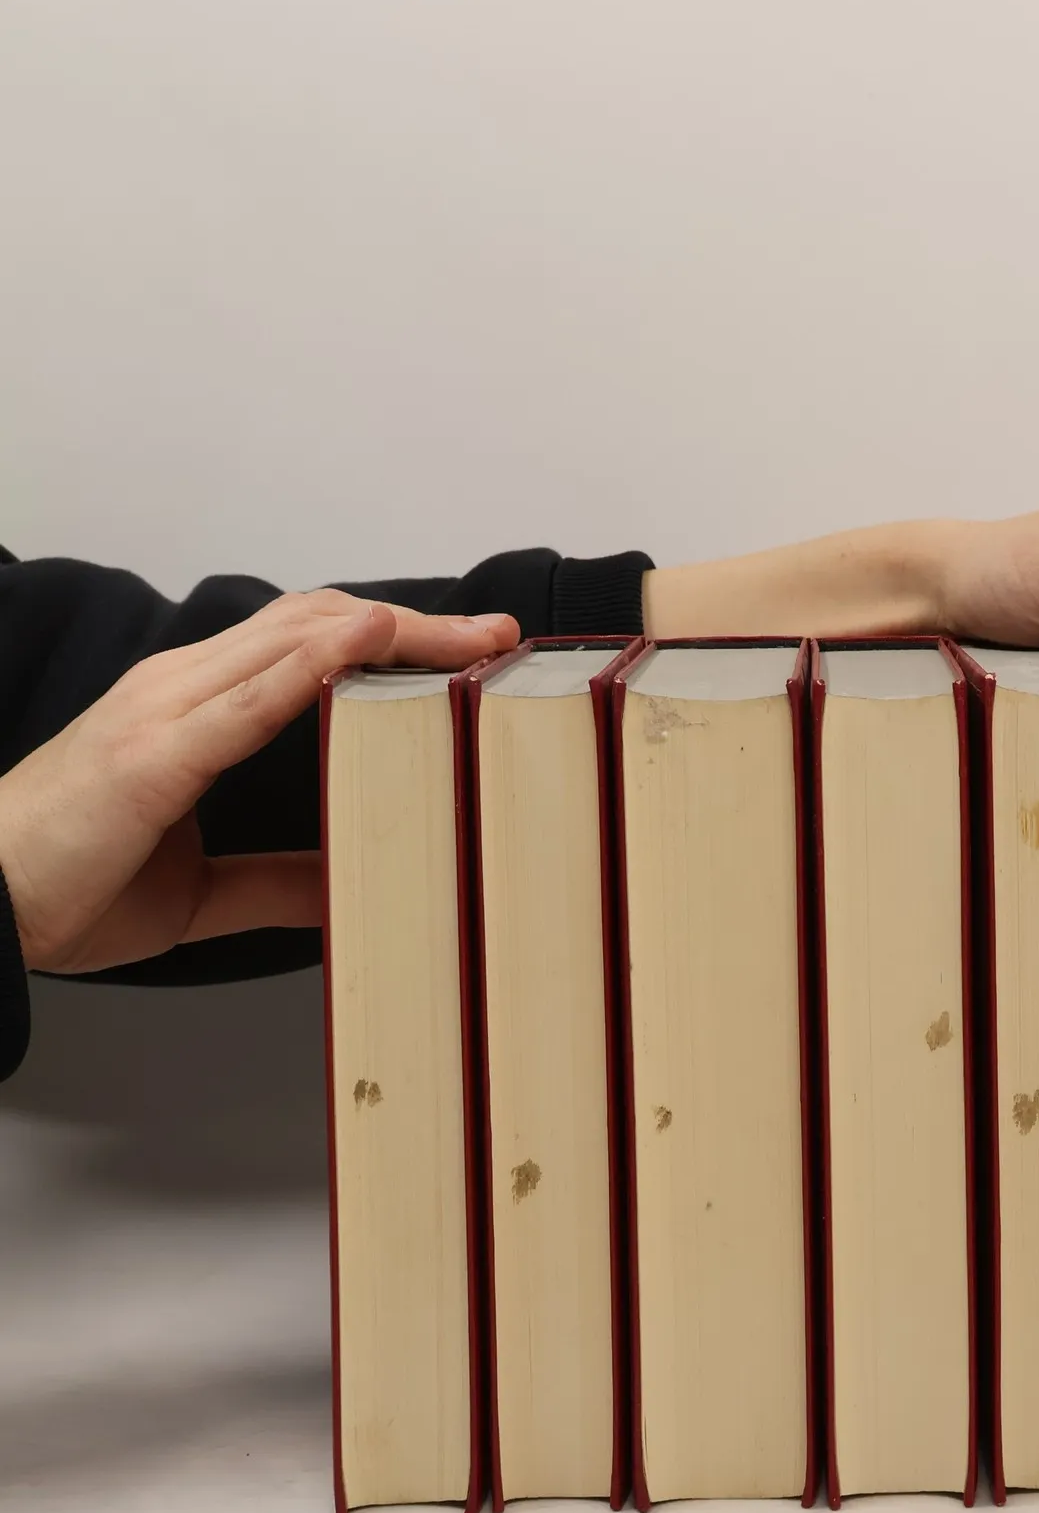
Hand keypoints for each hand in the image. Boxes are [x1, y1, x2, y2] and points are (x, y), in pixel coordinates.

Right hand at [0, 592, 518, 973]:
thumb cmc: (63, 885)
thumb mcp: (196, 888)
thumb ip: (273, 879)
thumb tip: (346, 887)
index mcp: (193, 708)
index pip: (310, 643)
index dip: (393, 635)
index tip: (472, 650)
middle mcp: (183, 688)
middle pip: (320, 624)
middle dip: (419, 625)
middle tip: (502, 636)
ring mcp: (166, 711)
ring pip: (298, 638)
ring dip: (394, 630)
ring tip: (473, 639)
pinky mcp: (153, 753)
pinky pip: (249, 695)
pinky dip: (315, 661)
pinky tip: (368, 645)